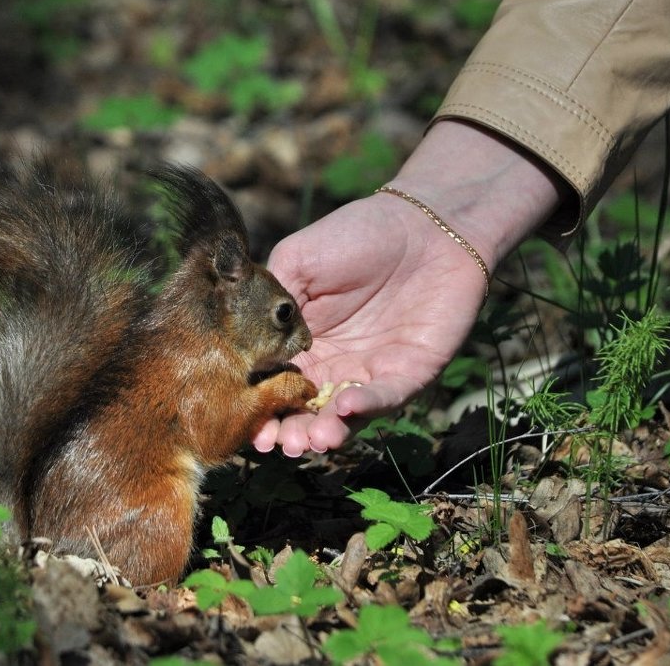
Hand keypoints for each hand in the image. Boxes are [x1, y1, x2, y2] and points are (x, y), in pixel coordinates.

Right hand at [255, 192, 486, 455]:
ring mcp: (372, 372)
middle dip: (291, 432)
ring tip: (309, 440)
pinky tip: (345, 407)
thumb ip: (270, 299)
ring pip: (345, 415)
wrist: (424, 223)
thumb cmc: (356, 234)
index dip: (260, 408)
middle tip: (276, 445)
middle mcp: (335, 364)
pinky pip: (386, 396)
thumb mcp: (297, 259)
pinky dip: (366, 405)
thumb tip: (247, 346)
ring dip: (326, 431)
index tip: (245, 425)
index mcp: (302, 343)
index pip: (275, 385)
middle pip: (306, 410)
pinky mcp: (410, 372)